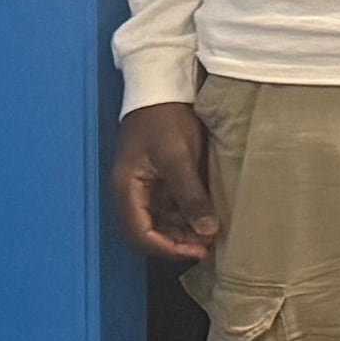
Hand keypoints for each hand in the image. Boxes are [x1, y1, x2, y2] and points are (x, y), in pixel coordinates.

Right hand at [109, 102, 217, 262]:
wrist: (164, 89)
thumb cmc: (165, 120)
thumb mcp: (178, 157)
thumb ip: (190, 195)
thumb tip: (206, 231)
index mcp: (127, 189)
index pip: (141, 234)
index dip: (167, 248)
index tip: (197, 252)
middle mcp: (132, 194)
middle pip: (150, 232)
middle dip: (178, 243)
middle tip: (209, 247)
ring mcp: (146, 188)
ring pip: (163, 222)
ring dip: (184, 232)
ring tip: (212, 237)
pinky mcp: (161, 180)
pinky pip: (172, 208)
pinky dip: (188, 217)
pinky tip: (209, 220)